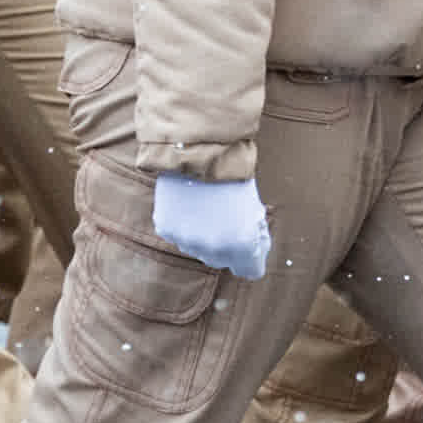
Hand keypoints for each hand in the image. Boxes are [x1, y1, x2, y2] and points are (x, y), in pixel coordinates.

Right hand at [147, 171, 273, 280]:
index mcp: (242, 243)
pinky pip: (179, 236)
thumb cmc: (234, 177)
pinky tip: (190, 205)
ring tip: (208, 208)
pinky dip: (184, 225)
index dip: (253, 257)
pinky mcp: (167, 229)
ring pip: (198, 249)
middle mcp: (214, 248)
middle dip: (227, 246)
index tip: (252, 243)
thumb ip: (253, 234)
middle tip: (228, 219)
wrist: (200, 152)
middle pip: (222, 261)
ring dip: (204, 236)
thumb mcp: (254, 207)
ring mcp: (188, 240)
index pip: (251, 271)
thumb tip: (251, 249)